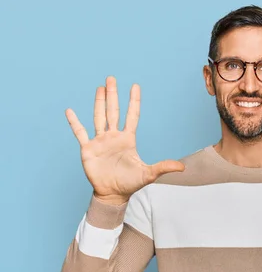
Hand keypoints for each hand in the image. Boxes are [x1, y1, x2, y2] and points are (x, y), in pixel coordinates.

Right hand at [66, 76, 184, 204]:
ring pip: (99, 117)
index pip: (132, 116)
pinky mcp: (88, 149)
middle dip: (113, 95)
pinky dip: (75, 122)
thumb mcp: (148, 174)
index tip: (135, 86)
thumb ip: (163, 167)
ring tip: (100, 88)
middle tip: (111, 78)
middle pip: (113, 111)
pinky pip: (80, 133)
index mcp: (128, 139)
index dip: (133, 101)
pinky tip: (70, 111)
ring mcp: (100, 141)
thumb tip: (182, 168)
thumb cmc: (130, 183)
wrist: (113, 193)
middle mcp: (114, 137)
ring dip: (98, 102)